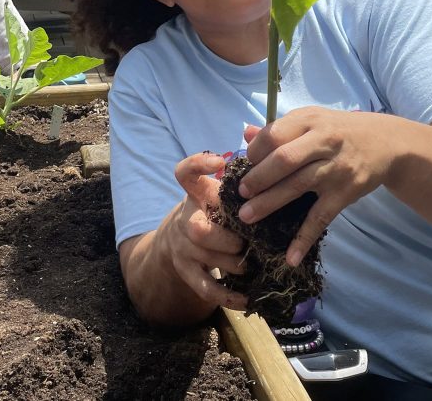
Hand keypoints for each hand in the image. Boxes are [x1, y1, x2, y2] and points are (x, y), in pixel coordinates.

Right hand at [162, 152, 248, 310]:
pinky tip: (248, 298)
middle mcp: (185, 218)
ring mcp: (184, 247)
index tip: (220, 164)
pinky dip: (229, 296)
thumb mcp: (217, 190)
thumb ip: (237, 171)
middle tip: (250, 239)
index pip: (185, 172)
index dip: (199, 164)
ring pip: (210, 258)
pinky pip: (206, 288)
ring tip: (256, 262)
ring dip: (238, 264)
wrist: (175, 242)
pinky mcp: (187, 271)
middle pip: (200, 229)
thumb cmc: (211, 211)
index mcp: (195, 194)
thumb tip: (255, 133)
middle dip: (230, 238)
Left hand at [238, 107, 394, 265]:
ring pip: (297, 186)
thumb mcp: (312, 120)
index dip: (255, 150)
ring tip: (246, 216)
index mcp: (309, 121)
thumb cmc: (340, 130)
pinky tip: (290, 257)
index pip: (274, 134)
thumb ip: (280, 128)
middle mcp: (323, 142)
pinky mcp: (345, 193)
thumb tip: (245, 134)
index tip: (246, 163)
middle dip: (258, 178)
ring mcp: (335, 169)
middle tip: (240, 192)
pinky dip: (305, 238)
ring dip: (269, 203)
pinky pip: (321, 218)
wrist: (387, 143)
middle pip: (284, 160)